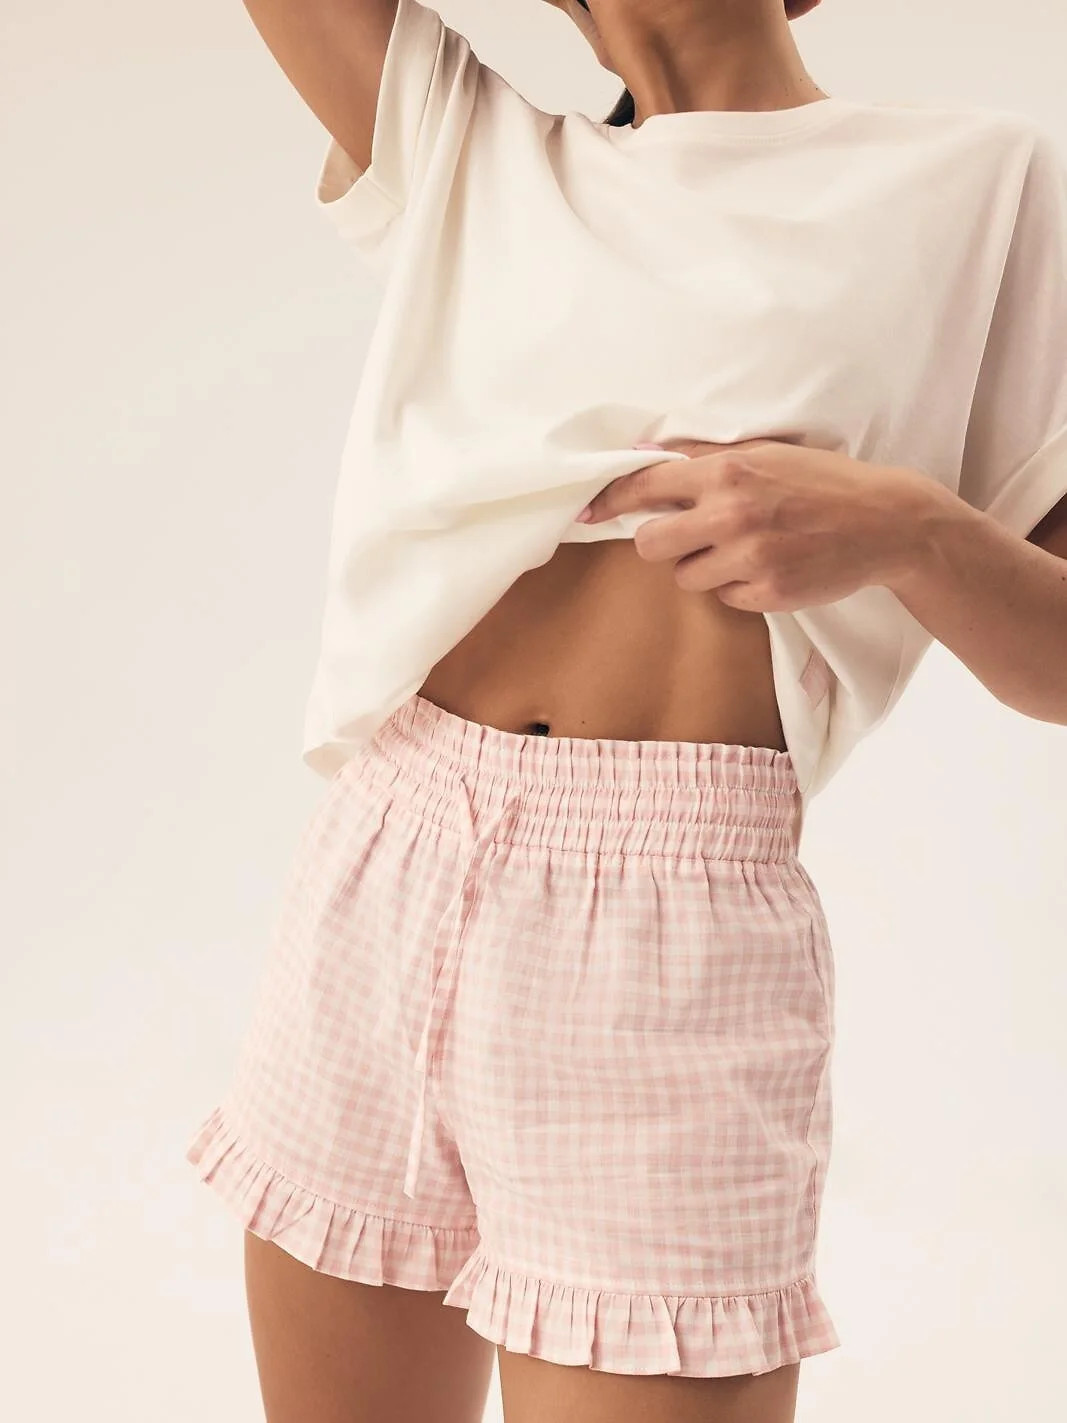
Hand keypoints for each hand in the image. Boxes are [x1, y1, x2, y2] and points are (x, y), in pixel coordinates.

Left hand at [577, 436, 943, 612]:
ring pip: (686, 577)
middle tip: (690, 537)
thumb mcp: (766, 454)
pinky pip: (724, 598)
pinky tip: (770, 567)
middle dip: (663, 543)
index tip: (585, 513)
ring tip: (745, 548)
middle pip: (650, 545)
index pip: (646, 485)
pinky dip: (738, 587)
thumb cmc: (821, 483)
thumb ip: (706, 459)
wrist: (884, 522)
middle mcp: (733, 514)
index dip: (609, 501)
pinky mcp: (768, 593)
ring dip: (704, 567)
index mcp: (728, 472)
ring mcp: (751, 558)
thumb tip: (645, 455)